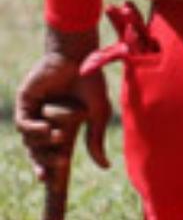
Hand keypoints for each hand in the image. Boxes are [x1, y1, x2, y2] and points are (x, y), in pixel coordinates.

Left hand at [14, 38, 112, 187]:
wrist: (80, 57)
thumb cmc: (92, 82)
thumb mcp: (98, 114)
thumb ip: (96, 140)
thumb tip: (104, 166)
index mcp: (61, 125)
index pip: (48, 152)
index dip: (46, 167)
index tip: (49, 180)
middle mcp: (44, 121)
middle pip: (35, 151)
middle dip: (44, 161)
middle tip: (59, 162)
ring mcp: (33, 112)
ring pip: (28, 140)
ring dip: (42, 142)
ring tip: (58, 134)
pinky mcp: (24, 102)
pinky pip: (22, 124)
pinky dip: (32, 130)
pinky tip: (45, 127)